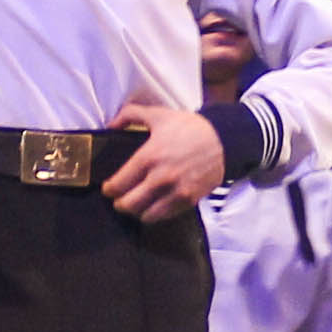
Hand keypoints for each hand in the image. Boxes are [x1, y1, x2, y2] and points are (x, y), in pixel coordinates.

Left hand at [101, 93, 227, 217]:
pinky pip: (165, 216)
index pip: (118, 184)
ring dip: (137, 212)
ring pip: (145, 215)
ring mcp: (176, 191)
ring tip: (136, 205)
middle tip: (119, 199)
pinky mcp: (189, 199)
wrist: (223, 139)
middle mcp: (160, 177)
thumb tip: (111, 124)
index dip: (109, 189)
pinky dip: (156, 213)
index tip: (108, 188)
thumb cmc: (190, 127)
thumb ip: (130, 115)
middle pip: (128, 204)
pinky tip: (154, 206)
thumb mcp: (158, 115)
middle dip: (119, 203)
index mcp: (149, 157)